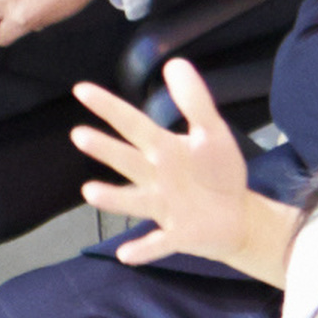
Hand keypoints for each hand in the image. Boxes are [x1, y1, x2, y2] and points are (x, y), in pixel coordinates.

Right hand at [72, 52, 291, 282]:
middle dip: (106, 149)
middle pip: (128, 160)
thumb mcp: (212, 132)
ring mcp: (164, 208)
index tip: (80, 89)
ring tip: (91, 191)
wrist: (238, 216)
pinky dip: (143, 249)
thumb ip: (195, 100)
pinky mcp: (178, 235)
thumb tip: (174, 62)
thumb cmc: (218, 173)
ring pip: (135, 200)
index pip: (132, 124)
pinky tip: (125, 254)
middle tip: (79, 135)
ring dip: (115, 198)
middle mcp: (155, 178)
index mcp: (163, 150)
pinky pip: (157, 243)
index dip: (109, 107)